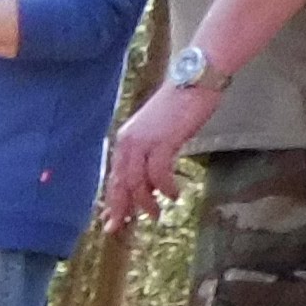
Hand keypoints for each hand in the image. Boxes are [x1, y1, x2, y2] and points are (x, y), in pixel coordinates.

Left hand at [102, 77, 223, 227]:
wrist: (195, 79)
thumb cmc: (180, 105)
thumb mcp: (158, 132)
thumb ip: (149, 154)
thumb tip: (148, 180)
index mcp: (125, 140)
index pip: (114, 177)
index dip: (112, 201)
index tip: (111, 220)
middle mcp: (128, 142)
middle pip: (119, 183)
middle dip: (120, 208)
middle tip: (122, 227)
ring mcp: (144, 141)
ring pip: (136, 182)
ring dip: (146, 202)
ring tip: (156, 214)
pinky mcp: (163, 140)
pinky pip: (158, 173)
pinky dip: (165, 188)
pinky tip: (174, 195)